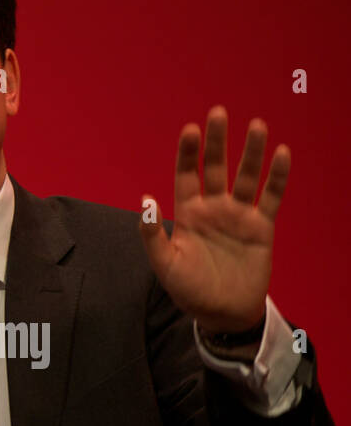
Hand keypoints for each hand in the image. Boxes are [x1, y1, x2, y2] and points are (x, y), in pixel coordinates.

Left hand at [139, 105, 287, 333]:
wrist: (222, 313)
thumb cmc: (188, 289)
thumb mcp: (164, 264)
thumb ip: (152, 234)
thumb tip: (144, 200)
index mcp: (187, 212)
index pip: (186, 174)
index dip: (188, 152)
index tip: (190, 129)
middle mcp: (213, 207)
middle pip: (216, 167)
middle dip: (217, 141)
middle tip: (218, 112)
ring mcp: (238, 215)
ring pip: (246, 177)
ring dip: (251, 152)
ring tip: (256, 124)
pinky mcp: (261, 227)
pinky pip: (271, 197)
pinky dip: (277, 177)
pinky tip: (281, 154)